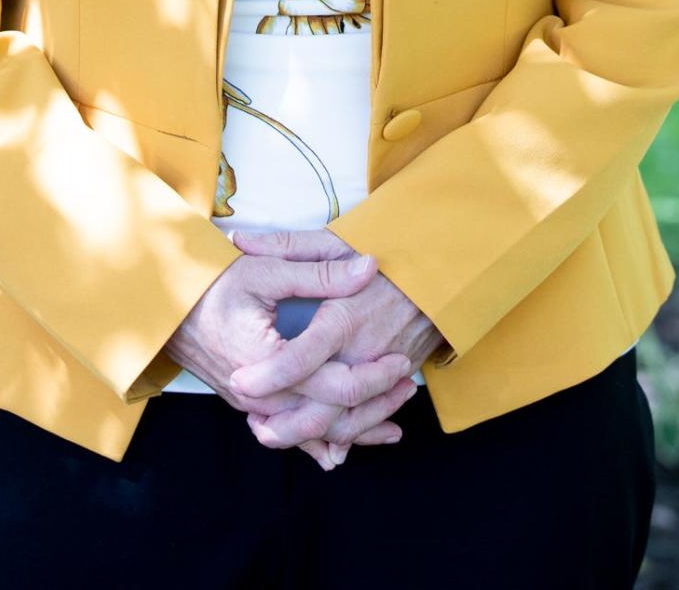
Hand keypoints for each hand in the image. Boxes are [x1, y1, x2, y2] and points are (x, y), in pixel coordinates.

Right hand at [164, 241, 416, 470]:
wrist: (166, 306)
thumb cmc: (216, 281)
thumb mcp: (268, 269)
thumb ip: (320, 275)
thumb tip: (369, 268)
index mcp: (267, 360)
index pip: (332, 385)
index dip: (373, 376)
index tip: (402, 358)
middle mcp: (259, 394)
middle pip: (328, 416)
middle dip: (372, 406)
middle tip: (407, 384)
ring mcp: (253, 405)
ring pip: (311, 432)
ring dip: (353, 429)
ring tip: (393, 423)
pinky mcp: (251, 406)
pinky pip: (291, 432)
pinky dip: (322, 438)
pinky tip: (347, 445)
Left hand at [228, 227, 447, 457]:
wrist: (441, 272)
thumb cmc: (383, 252)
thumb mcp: (335, 240)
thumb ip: (286, 245)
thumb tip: (238, 239)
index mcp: (343, 319)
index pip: (300, 359)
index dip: (267, 377)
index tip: (237, 380)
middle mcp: (362, 354)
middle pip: (320, 407)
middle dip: (282, 424)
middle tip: (251, 421)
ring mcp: (380, 374)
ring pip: (342, 425)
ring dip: (305, 437)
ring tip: (269, 433)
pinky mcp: (392, 384)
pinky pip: (366, 421)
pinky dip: (340, 437)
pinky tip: (314, 439)